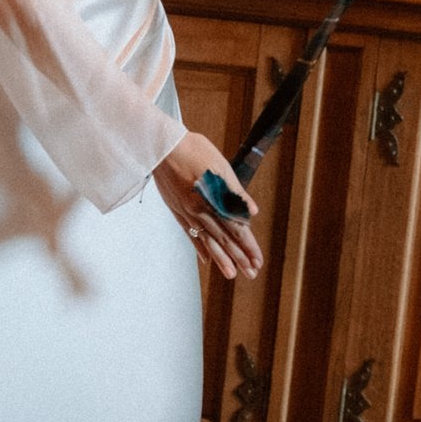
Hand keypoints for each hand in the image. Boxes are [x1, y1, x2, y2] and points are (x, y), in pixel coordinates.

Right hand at [154, 131, 263, 282]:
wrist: (162, 146)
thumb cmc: (194, 150)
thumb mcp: (221, 167)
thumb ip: (236, 193)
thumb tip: (253, 212)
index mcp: (214, 200)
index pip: (237, 230)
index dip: (248, 247)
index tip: (258, 261)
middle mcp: (201, 211)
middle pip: (224, 240)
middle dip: (239, 258)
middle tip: (251, 274)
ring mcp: (188, 213)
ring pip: (207, 241)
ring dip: (221, 259)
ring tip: (230, 275)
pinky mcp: (177, 210)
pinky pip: (189, 234)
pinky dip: (199, 247)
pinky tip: (206, 259)